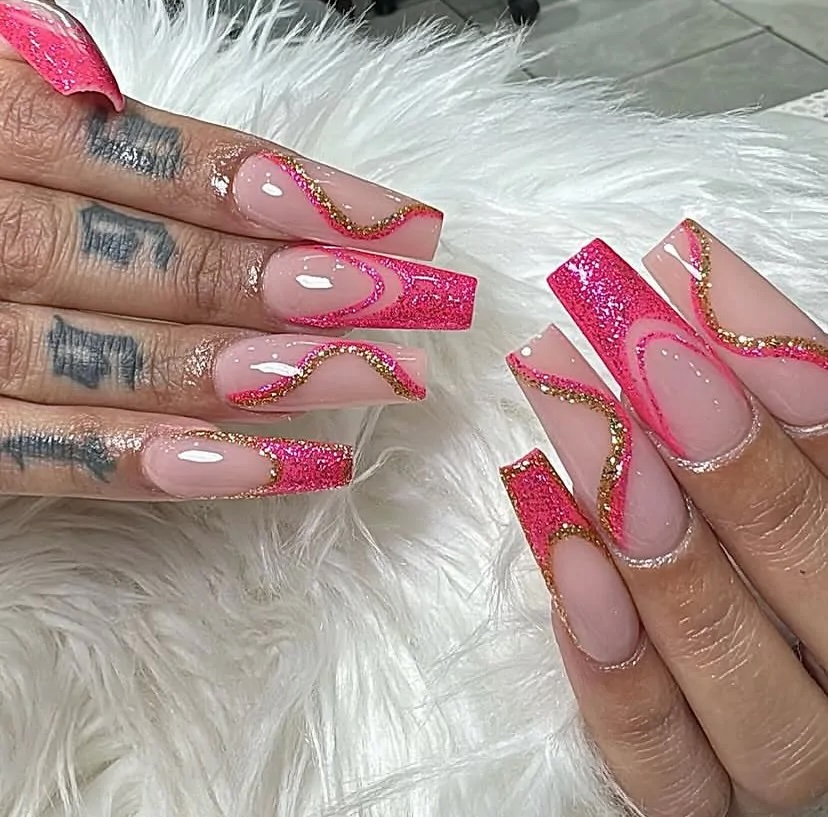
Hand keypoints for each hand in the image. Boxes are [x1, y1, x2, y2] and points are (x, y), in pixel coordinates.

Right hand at [0, 0, 475, 499]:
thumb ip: (51, 115)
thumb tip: (205, 152)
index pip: (156, 154)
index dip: (285, 187)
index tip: (398, 221)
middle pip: (158, 259)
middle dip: (302, 284)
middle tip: (421, 305)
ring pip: (116, 357)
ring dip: (260, 371)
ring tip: (375, 379)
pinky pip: (45, 457)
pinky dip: (157, 462)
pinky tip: (268, 467)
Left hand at [501, 222, 827, 815]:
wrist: (767, 705)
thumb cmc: (776, 565)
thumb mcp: (791, 486)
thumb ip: (776, 421)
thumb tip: (699, 295)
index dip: (774, 359)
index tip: (683, 265)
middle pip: (807, 562)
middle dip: (711, 432)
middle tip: (617, 332)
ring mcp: (788, 760)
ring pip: (734, 672)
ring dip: (647, 533)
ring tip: (566, 415)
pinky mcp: (703, 810)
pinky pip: (661, 763)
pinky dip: (610, 662)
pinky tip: (560, 549)